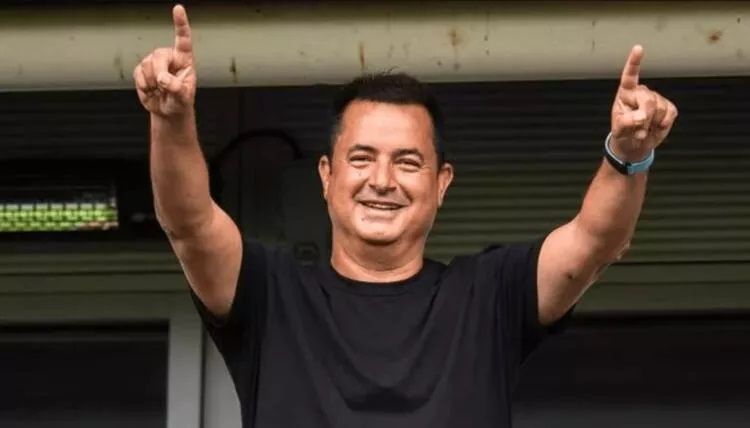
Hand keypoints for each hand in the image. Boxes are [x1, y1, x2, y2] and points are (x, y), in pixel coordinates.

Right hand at [133, 4, 195, 117]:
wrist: (168, 110)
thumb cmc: (180, 101)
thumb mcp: (184, 98)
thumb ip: (176, 87)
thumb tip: (163, 78)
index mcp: (184, 59)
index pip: (183, 39)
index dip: (180, 23)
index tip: (178, 9)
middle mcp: (169, 57)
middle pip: (158, 56)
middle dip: (158, 72)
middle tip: (162, 86)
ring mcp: (154, 62)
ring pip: (146, 65)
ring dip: (151, 82)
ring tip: (160, 90)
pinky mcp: (142, 69)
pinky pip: (138, 73)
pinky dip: (143, 85)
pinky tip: (151, 89)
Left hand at [610, 45, 677, 160]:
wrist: (635, 144)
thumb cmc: (624, 133)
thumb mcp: (619, 129)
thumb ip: (627, 122)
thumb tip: (642, 116)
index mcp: (626, 93)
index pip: (630, 76)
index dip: (634, 62)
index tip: (638, 48)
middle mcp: (641, 92)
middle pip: (648, 101)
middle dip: (644, 118)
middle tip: (637, 130)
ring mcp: (656, 99)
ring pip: (659, 109)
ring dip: (651, 124)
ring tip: (643, 129)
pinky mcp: (668, 107)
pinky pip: (670, 113)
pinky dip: (663, 124)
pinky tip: (655, 127)